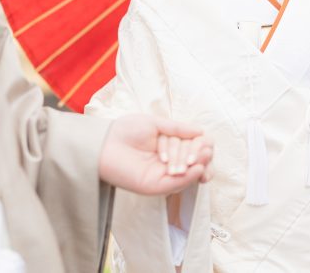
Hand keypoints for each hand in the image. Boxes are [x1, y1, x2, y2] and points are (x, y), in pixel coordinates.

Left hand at [98, 114, 213, 195]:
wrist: (105, 143)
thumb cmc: (126, 131)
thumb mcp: (155, 123)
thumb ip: (178, 129)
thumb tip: (201, 131)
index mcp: (170, 146)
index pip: (196, 147)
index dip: (204, 146)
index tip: (204, 144)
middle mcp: (170, 161)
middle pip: (197, 159)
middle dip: (198, 153)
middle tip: (197, 152)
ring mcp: (164, 174)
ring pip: (191, 171)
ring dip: (194, 162)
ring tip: (189, 159)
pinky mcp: (158, 186)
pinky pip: (179, 184)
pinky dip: (192, 176)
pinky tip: (196, 167)